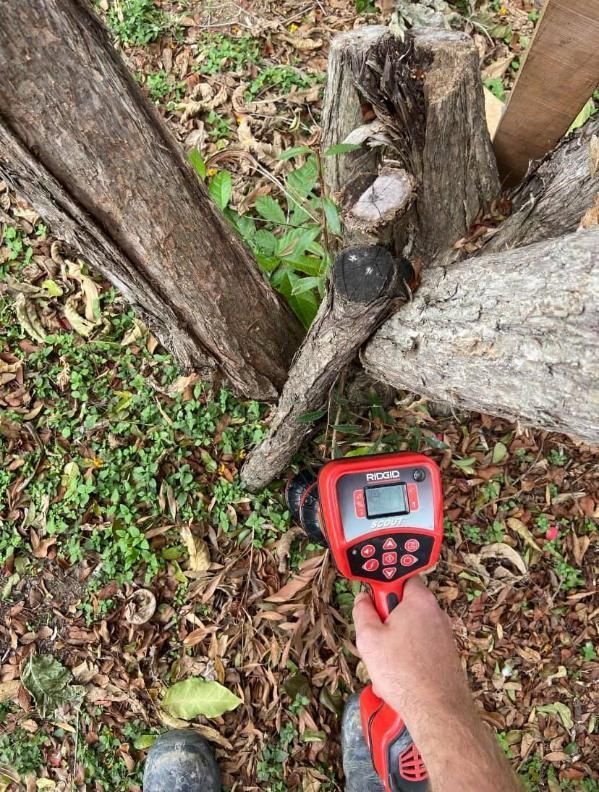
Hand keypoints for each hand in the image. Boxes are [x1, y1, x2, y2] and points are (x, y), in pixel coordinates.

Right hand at [353, 576, 521, 791]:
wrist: (436, 710)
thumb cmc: (403, 673)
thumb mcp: (369, 638)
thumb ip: (362, 612)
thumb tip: (363, 600)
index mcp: (420, 600)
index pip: (400, 578)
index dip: (383, 589)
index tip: (373, 604)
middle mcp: (436, 613)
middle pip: (405, 605)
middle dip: (387, 619)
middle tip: (377, 637)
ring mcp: (444, 634)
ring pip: (411, 629)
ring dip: (396, 641)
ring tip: (387, 663)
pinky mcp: (446, 654)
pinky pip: (421, 647)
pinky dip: (408, 656)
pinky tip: (399, 676)